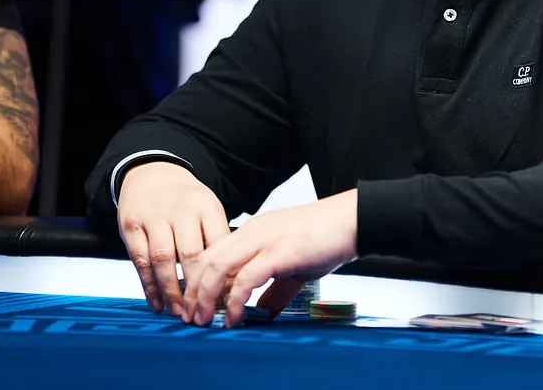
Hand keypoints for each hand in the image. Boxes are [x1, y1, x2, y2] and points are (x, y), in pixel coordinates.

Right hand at [117, 162, 230, 316]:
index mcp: (206, 206)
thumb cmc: (186, 200)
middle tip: (202, 314)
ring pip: (163, 259)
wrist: (150, 173)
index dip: (223, 275)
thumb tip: (232, 282)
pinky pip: (140, 260)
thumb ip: (217, 239)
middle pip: (191, 254)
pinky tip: (157, 304)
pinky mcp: (131, 225)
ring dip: (171, 290)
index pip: (218, 245)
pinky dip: (149, 286)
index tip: (226, 301)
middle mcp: (180, 210)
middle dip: (197, 288)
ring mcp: (154, 217)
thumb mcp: (207, 208)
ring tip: (179, 313)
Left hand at [184, 190, 357, 328]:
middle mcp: (252, 232)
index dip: (196, 280)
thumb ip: (275, 288)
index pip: (211, 253)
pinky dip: (234, 300)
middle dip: (192, 291)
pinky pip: (247, 278)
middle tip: (189, 318)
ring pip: (219, 266)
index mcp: (252, 232)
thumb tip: (263, 312)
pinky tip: (233, 318)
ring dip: (205, 296)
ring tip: (202, 320)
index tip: (193, 305)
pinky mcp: (279, 252)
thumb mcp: (294, 266)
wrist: (352, 221)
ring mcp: (264, 240)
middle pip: (207, 259)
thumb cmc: (326, 240)